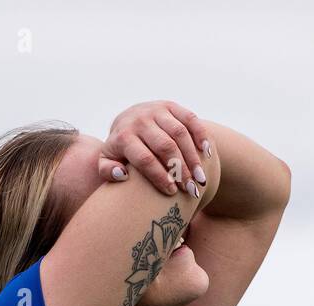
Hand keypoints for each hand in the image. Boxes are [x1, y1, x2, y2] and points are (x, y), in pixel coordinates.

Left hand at [96, 100, 212, 196]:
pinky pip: (189, 118)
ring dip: (193, 158)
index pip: (145, 158)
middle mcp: (140, 120)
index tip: (172, 192)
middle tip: (191, 190)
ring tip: (201, 179)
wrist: (126, 120)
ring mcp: (156, 110)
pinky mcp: (170, 105)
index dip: (159, 176)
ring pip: (180, 133)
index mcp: (124, 136)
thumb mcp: (106, 161)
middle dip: (180, 170)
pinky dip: (200, 135)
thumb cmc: (120, 151)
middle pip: (165, 146)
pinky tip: (207, 154)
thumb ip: (107, 171)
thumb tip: (121, 174)